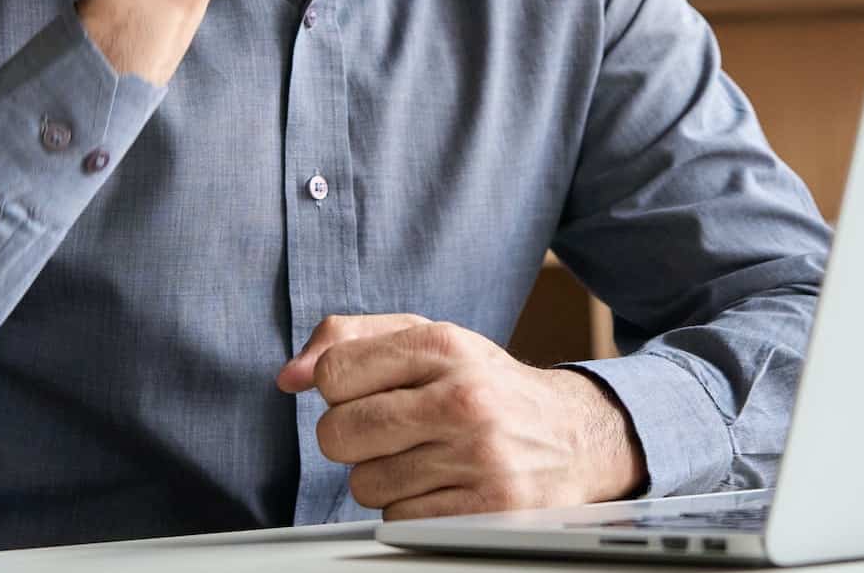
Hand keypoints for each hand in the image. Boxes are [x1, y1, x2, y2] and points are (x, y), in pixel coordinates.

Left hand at [277, 314, 645, 519]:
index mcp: (444, 344)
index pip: (334, 373)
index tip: (367, 392)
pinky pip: (400, 522)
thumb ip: (352, 341)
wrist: (576, 436)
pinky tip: (445, 488)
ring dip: (385, 479)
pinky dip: (412, 511)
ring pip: (365, 486)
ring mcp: (478, 457)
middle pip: (338, 435)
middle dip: (352, 440)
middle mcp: (463, 398)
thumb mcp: (429, 341)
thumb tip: (288, 377)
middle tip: (389, 433)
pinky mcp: (488, 510)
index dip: (338, 389)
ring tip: (426, 459)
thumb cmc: (485, 387)